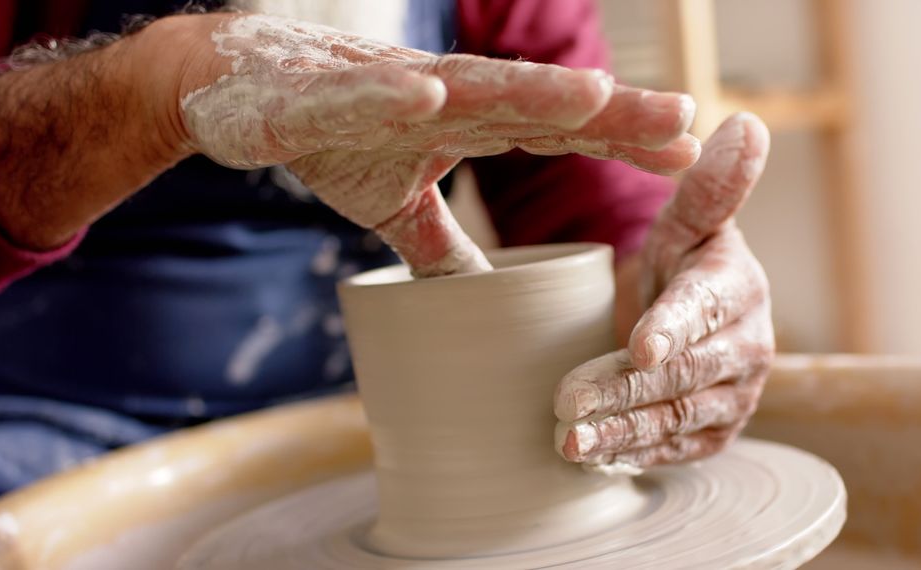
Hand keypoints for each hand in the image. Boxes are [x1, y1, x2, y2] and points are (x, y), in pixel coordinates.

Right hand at [161, 14, 699, 275]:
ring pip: (469, 87)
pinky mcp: (320, 95)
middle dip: (611, 113)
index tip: (687, 155)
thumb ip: (443, 249)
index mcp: (466, 120)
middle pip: (539, 105)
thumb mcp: (396, 208)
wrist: (233, 94)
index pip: (558, 131)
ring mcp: (387, 89)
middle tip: (685, 121)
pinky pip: (362, 96)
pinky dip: (396, 94)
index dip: (621, 141)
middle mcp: (442, 97)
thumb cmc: (328, 138)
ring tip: (596, 97)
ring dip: (533, 92)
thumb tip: (484, 299)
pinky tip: (434, 92)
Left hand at [553, 113, 773, 471]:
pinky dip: (634, 456)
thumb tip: (750, 126)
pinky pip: (675, 448)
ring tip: (569, 442)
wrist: (697, 320)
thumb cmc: (687, 261)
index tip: (638, 347)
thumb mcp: (693, 220)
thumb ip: (714, 185)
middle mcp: (746, 347)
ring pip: (675, 419)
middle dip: (624, 390)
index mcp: (739, 288)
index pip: (703, 308)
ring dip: (622, 433)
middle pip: (682, 374)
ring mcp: (733, 397)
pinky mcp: (714, 433)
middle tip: (565, 402)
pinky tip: (592, 462)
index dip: (672, 328)